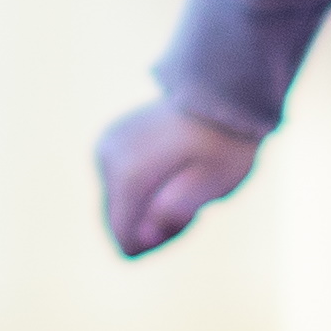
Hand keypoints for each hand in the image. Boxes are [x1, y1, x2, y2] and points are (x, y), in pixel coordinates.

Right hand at [98, 97, 264, 255]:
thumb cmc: (225, 142)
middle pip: (119, 224)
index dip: (160, 240)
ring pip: (118, 203)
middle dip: (154, 224)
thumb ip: (177, 212)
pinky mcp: (110, 137)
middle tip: (192, 198)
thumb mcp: (215, 182)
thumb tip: (145, 235)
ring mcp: (105, 146)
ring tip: (184, 179)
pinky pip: (119, 182)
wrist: (222, 89)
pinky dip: (144, 184)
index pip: (126, 241)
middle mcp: (107, 160)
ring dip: (150, 203)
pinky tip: (171, 167)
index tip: (190, 215)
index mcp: (128, 176)